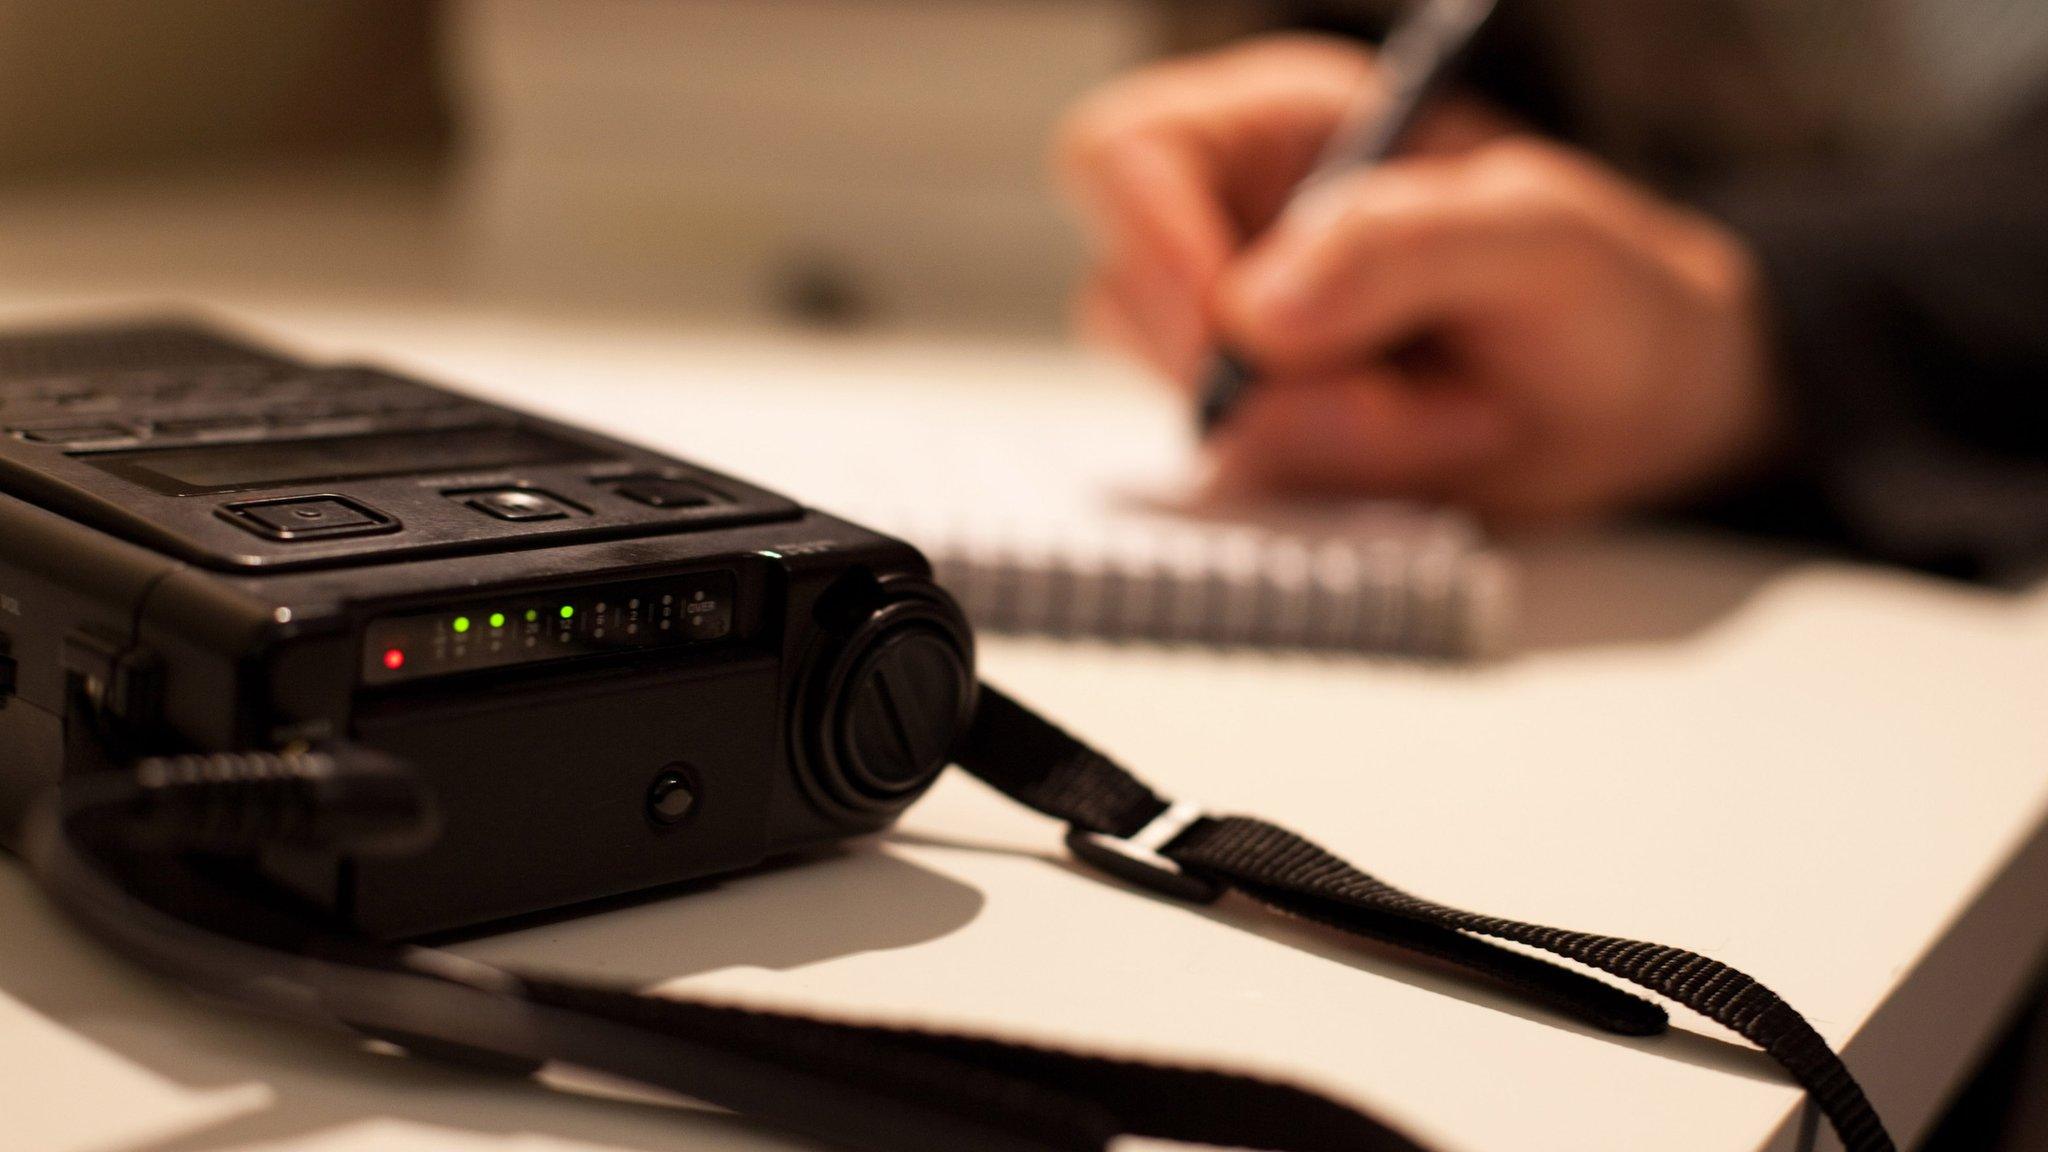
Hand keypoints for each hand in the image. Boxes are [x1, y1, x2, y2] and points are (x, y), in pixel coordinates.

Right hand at [1056, 35, 1780, 523]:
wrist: (1647, 408)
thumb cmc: (1603, 287)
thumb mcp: (1537, 234)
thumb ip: (1400, 244)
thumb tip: (1256, 312)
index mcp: (1277, 131)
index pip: (1123, 156)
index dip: (1149, 237)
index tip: (1238, 327)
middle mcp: (1233, 233)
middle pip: (1131, 301)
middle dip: (1269, 378)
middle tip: (1395, 400)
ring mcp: (1239, 350)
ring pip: (1191, 411)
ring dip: (1327, 439)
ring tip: (1452, 415)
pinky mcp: (1262, 442)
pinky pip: (1244, 485)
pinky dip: (1340, 489)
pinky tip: (1429, 452)